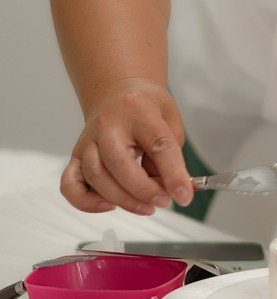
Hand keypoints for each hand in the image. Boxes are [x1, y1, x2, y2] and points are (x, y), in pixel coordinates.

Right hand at [61, 79, 193, 215]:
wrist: (116, 92)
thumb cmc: (145, 107)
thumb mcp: (169, 119)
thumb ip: (171, 152)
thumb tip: (167, 187)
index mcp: (138, 111)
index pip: (158, 145)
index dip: (174, 174)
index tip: (184, 195)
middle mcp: (107, 125)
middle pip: (119, 163)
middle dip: (143, 191)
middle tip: (163, 201)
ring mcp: (88, 141)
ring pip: (96, 176)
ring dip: (122, 200)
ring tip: (146, 207)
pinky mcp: (77, 156)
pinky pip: (70, 184)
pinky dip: (85, 202)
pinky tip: (108, 206)